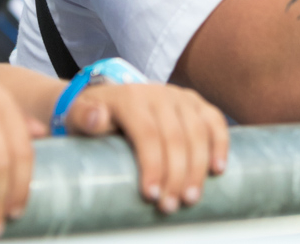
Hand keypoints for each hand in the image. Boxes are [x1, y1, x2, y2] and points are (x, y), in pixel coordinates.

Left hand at [63, 82, 228, 213]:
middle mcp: (159, 93)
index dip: (152, 165)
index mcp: (130, 97)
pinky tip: (218, 170)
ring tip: (191, 198)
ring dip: (198, 168)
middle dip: (176, 175)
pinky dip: (221, 144)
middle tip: (170, 206)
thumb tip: (96, 118)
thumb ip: (83, 117)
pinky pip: (214, 121)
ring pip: (198, 131)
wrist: (107, 100)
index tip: (151, 195)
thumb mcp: (79, 116)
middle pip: (175, 137)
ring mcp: (180, 96)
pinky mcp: (195, 103)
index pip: (147, 133)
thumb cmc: (93, 117)